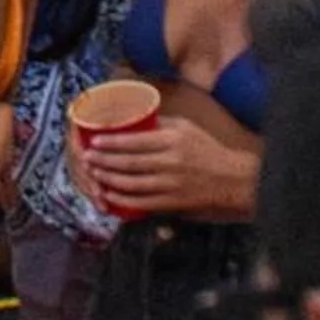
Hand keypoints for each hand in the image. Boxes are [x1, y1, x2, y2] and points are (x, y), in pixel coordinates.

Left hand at [75, 113, 246, 221]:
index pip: (134, 141)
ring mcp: (170, 184)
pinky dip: (122, 199)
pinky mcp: (172, 202)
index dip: (111, 142)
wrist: (234, 180)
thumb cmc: (208, 150)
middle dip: (103, 161)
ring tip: (93, 174)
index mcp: (173, 140)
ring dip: (108, 180)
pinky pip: (141, 202)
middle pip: (128, 162)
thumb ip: (161, 124)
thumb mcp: (187, 128)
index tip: (93, 141)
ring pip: (131, 183)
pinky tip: (109, 195)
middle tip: (86, 158)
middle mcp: (170, 162)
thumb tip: (133, 117)